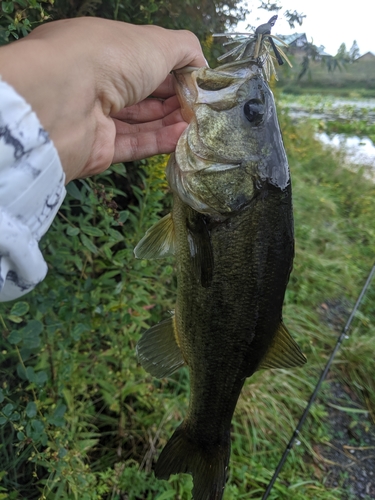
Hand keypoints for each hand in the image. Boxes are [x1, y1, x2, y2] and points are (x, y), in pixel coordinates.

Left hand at [0, 18, 205, 182]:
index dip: (175, 72)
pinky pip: (134, 144)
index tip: (199, 84)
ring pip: (141, 121)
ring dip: (171, 123)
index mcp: (105, 50)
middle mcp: (98, 82)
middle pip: (145, 94)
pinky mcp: (99, 148)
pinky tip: (182, 139)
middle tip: (203, 109)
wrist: (66, 101)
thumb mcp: (156, 42)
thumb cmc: (108, 59)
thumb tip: (201, 66)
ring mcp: (97, 117)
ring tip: (198, 126)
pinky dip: (159, 141)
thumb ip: (184, 49)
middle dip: (176, 101)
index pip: (146, 61)